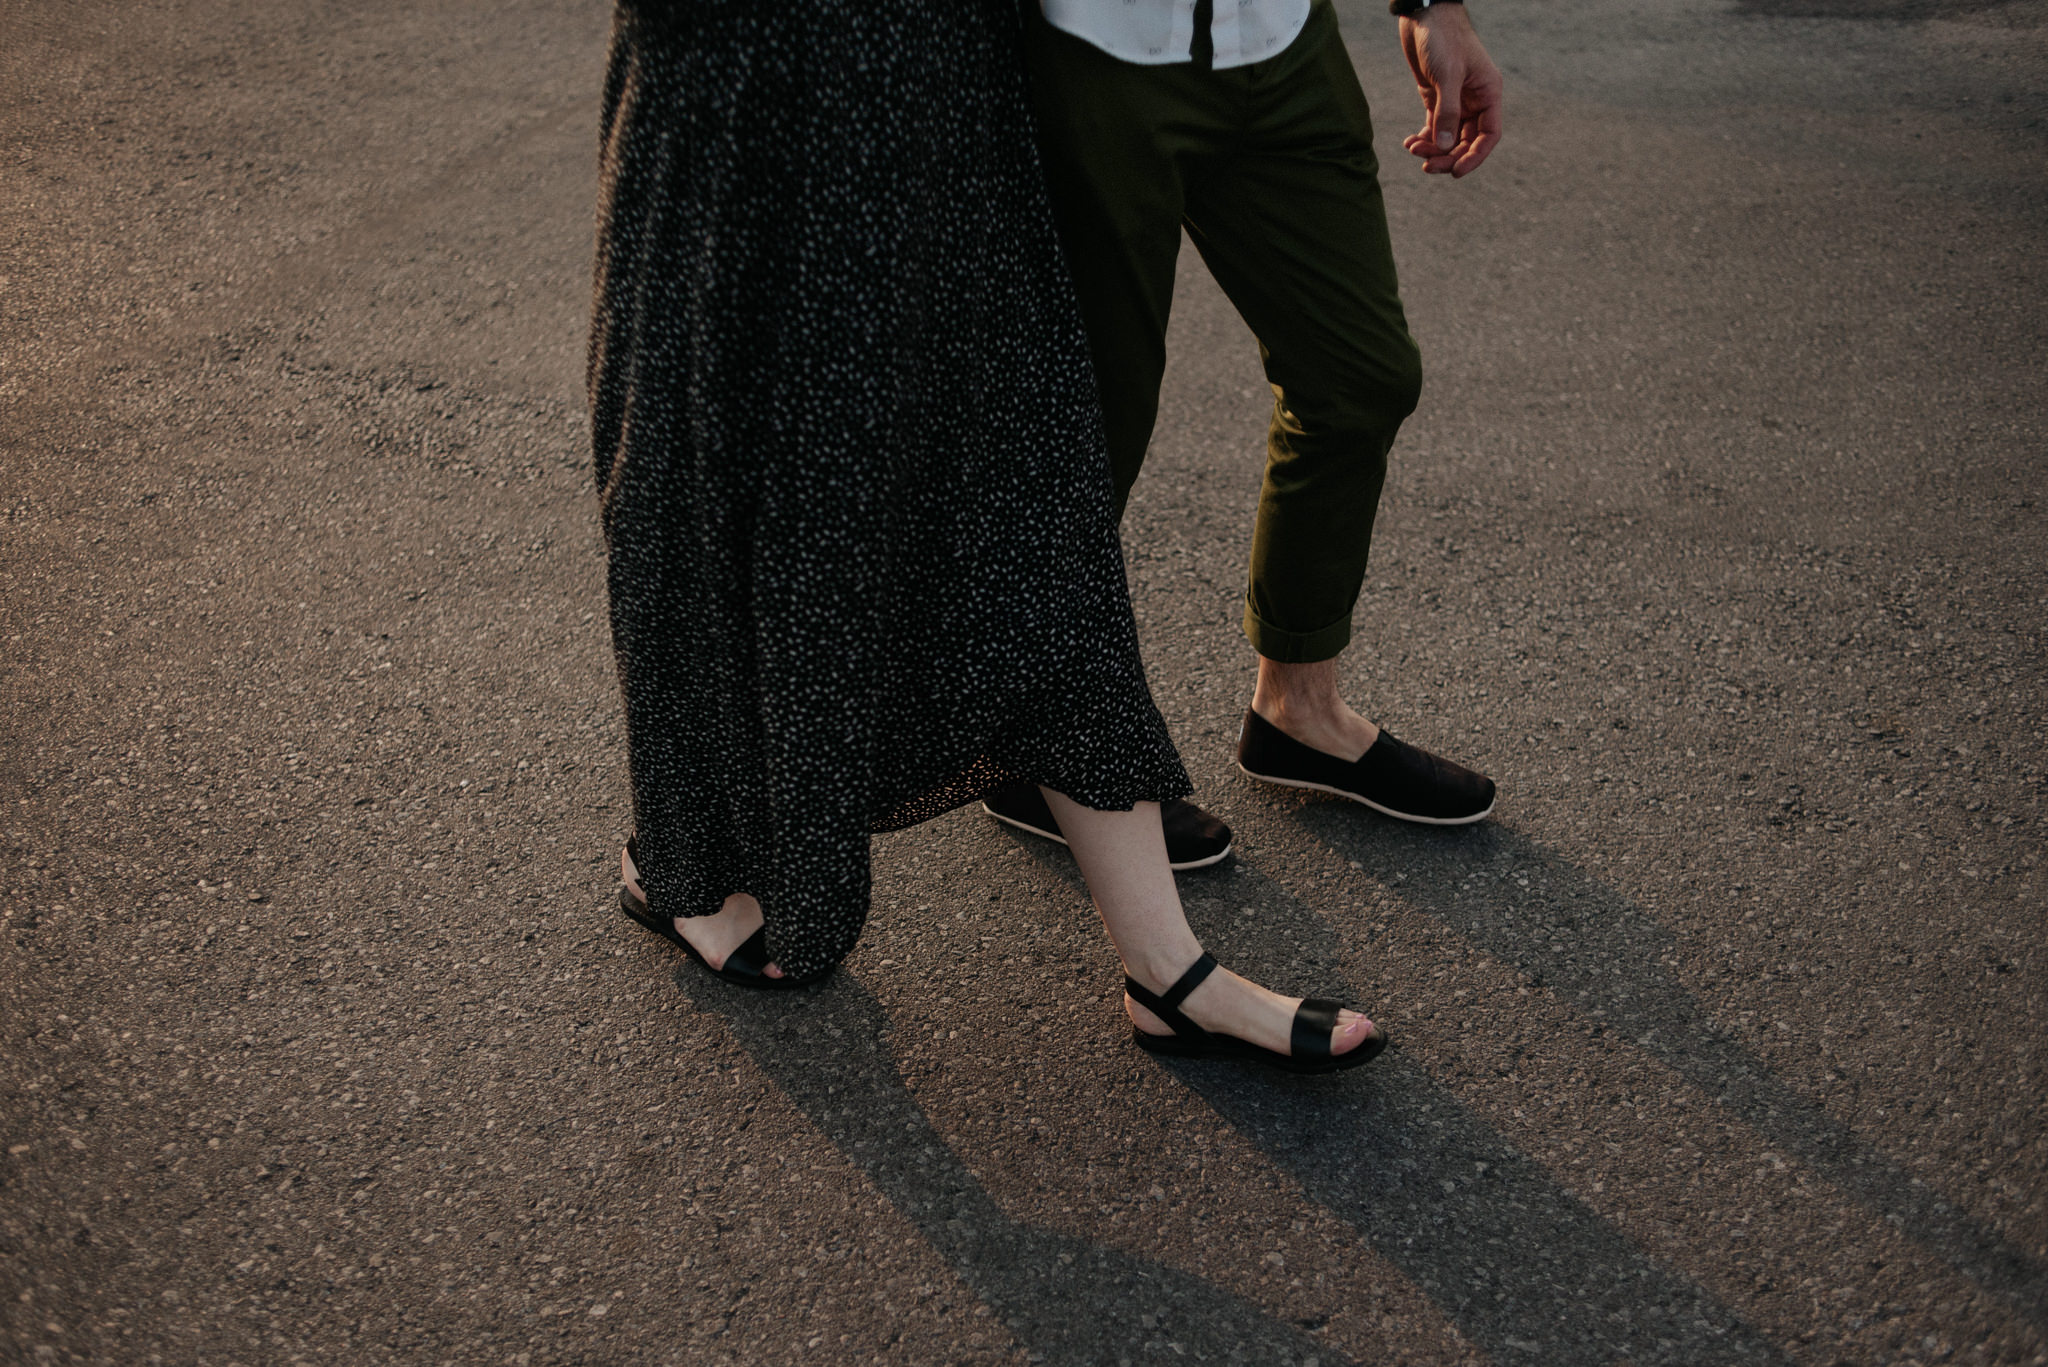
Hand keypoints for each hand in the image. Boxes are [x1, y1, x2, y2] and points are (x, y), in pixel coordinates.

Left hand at [1399, 5, 1502, 177]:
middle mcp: (1474, 100)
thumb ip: (1447, 111)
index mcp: (1488, 93)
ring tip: (1413, 150)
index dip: (1475, 157)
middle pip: (1466, 141)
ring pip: (1448, 136)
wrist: (1424, 16)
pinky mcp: (1436, 97)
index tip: (1456, 172)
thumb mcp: (1447, 75)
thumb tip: (1444, 147)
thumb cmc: (1443, 38)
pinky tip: (1409, 142)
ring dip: (1433, 149)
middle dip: (1448, 156)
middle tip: (1427, 167)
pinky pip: (1434, 126)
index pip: (1488, 135)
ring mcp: (1455, 100)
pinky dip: (1424, 138)